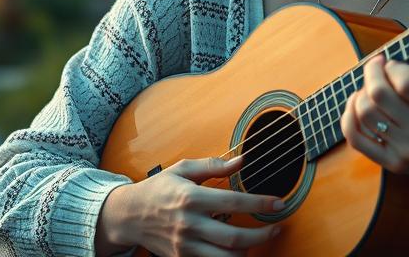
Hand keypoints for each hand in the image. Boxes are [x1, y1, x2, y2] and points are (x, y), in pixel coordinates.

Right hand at [101, 155, 283, 256]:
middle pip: (235, 237)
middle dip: (262, 235)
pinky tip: (238, 251)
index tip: (279, 203)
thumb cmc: (158, 189)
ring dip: (248, 252)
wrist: (129, 215)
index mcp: (191, 197)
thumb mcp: (181, 169)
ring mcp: (185, 245)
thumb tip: (241, 161)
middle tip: (278, 228)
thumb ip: (212, 165)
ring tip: (257, 240)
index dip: (260, 204)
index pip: (234, 202)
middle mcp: (189, 224)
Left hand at [339, 54, 408, 196]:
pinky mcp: (394, 164)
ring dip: (361, 92)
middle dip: (371, 72)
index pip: (404, 82)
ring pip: (364, 114)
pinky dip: (348, 117)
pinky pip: (356, 140)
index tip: (395, 64)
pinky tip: (356, 103)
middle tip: (375, 65)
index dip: (393, 67)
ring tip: (369, 85)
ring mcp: (407, 151)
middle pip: (378, 95)